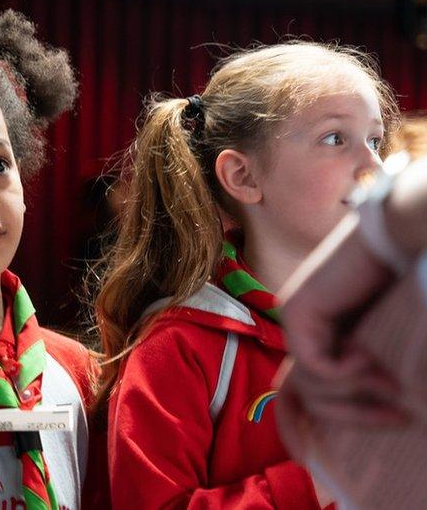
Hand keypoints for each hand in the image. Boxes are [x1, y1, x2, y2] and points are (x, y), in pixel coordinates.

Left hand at [279, 214, 405, 424]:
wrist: (400, 239)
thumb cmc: (402, 282)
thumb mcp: (383, 338)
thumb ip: (366, 366)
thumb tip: (379, 403)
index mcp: (319, 333)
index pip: (296, 390)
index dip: (300, 426)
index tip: (316, 459)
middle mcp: (301, 327)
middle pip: (308, 396)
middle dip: (353, 418)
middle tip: (401, 420)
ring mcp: (296, 319)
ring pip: (315, 386)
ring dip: (359, 394)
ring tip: (396, 384)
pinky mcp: (299, 313)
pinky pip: (318, 367)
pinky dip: (348, 373)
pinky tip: (371, 359)